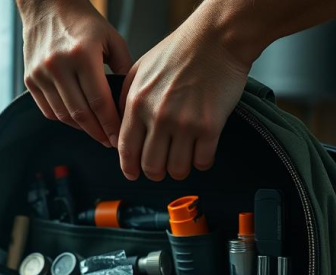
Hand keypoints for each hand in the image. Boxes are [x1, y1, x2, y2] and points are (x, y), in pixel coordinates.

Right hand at [18, 0, 131, 147]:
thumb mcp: (111, 38)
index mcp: (82, 55)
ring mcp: (41, 74)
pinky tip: (76, 120)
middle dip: (98, 132)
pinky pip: (47, 110)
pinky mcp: (29, 79)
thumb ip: (123, 68)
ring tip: (95, 133)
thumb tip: (130, 101)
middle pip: (80, 113)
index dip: (110, 124)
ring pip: (63, 115)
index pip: (99, 101)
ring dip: (81, 129)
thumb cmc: (82, 21)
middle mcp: (58, 65)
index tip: (119, 138)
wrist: (47, 6)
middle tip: (109, 142)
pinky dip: (63, 119)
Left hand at [116, 10, 252, 180]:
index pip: (126, 150)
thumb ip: (125, 100)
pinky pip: (202, 161)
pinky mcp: (210, 126)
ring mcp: (185, 123)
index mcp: (137, 104)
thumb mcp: (139, 71)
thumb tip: (119, 128)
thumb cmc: (179, 51)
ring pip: (177, 169)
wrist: (216, 39)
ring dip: (179, 170)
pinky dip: (201, 163)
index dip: (129, 168)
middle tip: (161, 168)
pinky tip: (201, 154)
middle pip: (151, 166)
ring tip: (182, 161)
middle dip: (155, 173)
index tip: (133, 173)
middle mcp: (158, 117)